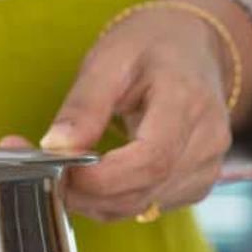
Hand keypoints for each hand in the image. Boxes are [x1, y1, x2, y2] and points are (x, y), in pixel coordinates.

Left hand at [2, 0, 251, 221]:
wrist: (191, 46)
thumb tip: (55, 147)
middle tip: (43, 171)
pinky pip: (148, 206)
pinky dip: (112, 201)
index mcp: (188, 100)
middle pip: (145, 190)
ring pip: (142, 205)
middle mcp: (207, 140)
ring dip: (94, 200)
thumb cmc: (149, 46)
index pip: (151, 159)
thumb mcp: (108, 59)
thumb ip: (84, 105)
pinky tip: (92, 177)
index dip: (101, 177)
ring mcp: (208, 166)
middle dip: (87, 192)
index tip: (58, 168)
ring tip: (62, 170)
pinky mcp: (196, 182)